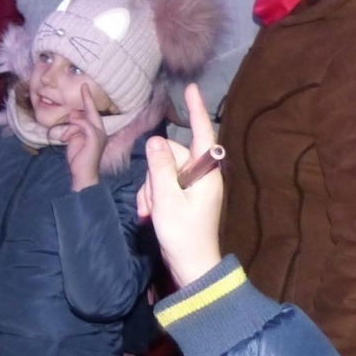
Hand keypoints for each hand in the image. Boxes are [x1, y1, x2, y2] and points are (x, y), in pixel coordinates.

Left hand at [60, 84, 104, 190]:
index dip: (88, 100)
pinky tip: (66, 137)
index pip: (91, 113)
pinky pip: (84, 124)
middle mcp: (100, 131)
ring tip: (64, 138)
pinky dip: (74, 127)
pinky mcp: (95, 138)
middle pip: (93, 111)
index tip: (84, 88)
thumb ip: (74, 127)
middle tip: (83, 86)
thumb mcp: (73, 139)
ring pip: (83, 119)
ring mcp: (99, 134)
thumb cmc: (78, 159)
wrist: (83, 174)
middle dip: (87, 98)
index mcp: (95, 131)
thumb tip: (73, 114)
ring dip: (70, 127)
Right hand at [137, 84, 223, 287]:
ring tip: (152, 211)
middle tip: (153, 200)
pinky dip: (151, 197)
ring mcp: (190, 187)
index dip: (196, 111)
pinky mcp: (181, 197)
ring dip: (150, 189)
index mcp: (206, 172)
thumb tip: (155, 141)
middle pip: (170, 154)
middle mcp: (200, 175)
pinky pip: (160, 185)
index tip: (191, 89)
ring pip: (160, 170)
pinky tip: (149, 213)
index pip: (202, 134)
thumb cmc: (184, 234)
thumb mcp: (166, 199)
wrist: (190, 266)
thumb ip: (159, 167)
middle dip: (154, 174)